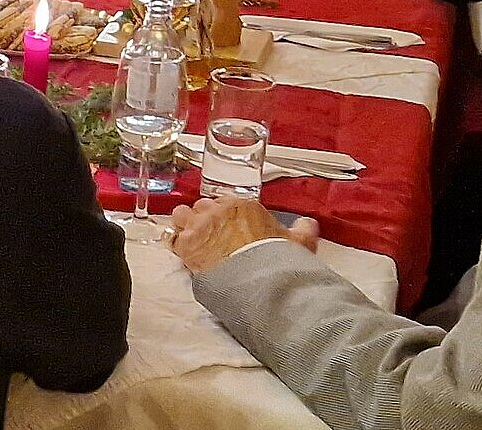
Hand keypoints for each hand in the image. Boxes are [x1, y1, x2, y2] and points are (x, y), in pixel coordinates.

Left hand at [169, 197, 318, 273]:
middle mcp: (218, 210)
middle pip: (202, 206)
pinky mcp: (186, 245)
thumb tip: (308, 224)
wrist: (259, 278)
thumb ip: (303, 231)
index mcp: (243, 205)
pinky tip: (183, 252)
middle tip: (211, 235)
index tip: (228, 226)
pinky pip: (172, 237)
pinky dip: (176, 243)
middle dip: (205, 219)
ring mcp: (199, 226)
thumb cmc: (277, 260)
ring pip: (182, 215)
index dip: (225, 215)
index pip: (225, 202)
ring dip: (186, 225)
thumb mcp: (299, 243)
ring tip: (192, 239)